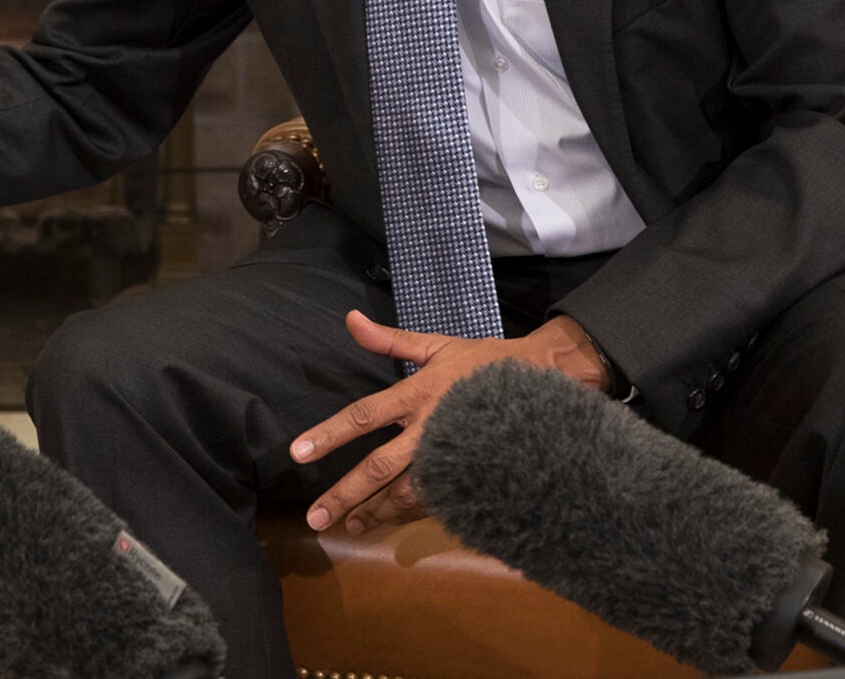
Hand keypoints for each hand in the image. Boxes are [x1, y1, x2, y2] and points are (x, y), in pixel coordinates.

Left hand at [290, 312, 607, 536]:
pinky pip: (438, 500)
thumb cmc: (484, 363)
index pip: (364, 416)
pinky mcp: (472, 476)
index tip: (297, 453)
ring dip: (376, 512)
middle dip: (345, 493)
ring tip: (350, 526)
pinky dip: (412, 512)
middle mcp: (430, 430)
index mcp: (417, 394)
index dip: (329, 434)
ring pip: (407, 493)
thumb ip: (389, 339)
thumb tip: (349, 319)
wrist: (547, 385)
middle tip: (316, 517)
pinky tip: (391, 522)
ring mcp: (452, 458)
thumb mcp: (437, 345)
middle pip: (380, 467)